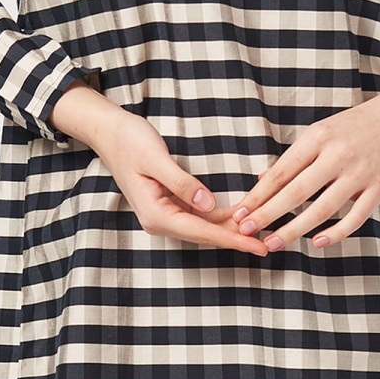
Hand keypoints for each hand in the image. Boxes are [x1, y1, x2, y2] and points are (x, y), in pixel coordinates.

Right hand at [53, 84, 269, 256]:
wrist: (109, 133)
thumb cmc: (129, 141)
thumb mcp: (156, 159)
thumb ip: (182, 183)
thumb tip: (209, 204)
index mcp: (155, 214)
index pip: (202, 232)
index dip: (232, 239)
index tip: (256, 246)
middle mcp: (161, 220)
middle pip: (206, 234)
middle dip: (238, 237)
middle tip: (270, 242)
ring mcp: (166, 213)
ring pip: (206, 226)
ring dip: (233, 228)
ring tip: (263, 230)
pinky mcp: (171, 204)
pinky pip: (201, 215)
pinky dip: (222, 215)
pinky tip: (243, 214)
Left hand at [231, 88, 379, 253]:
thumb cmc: (354, 128)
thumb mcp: (321, 133)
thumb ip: (294, 159)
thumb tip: (261, 181)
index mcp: (318, 138)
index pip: (282, 171)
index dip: (258, 194)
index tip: (240, 212)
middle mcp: (338, 154)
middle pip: (297, 191)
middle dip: (268, 214)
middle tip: (246, 231)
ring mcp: (360, 173)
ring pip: (322, 209)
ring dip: (295, 229)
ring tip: (274, 243)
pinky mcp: (379, 188)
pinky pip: (355, 217)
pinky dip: (336, 232)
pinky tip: (317, 242)